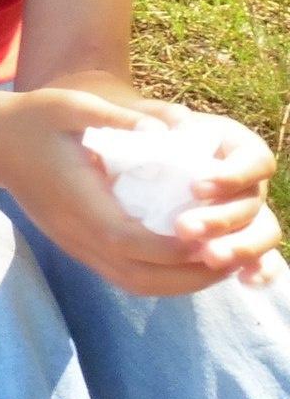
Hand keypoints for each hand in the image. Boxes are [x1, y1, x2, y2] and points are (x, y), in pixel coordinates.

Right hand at [5, 88, 278, 294]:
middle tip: (230, 258)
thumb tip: (162, 131)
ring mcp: (75, 243)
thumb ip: (114, 118)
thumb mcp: (70, 106)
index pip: (132, 242)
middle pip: (138, 277)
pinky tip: (184, 256)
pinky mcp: (76, 244)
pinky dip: (161, 276)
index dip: (175, 248)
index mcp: (78, 203)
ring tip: (216, 262)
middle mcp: (76, 233)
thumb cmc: (32, 119)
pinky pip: (124, 275)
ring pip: (132, 283)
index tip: (213, 237)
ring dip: (178, 282)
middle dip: (189, 277)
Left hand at [123, 98, 283, 285]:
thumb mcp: (144, 116)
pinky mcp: (237, 234)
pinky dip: (259, 269)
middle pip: (254, 203)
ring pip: (262, 232)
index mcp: (237, 145)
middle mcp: (249, 179)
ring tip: (209, 257)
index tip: (195, 187)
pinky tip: (246, 281)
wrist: (137, 150)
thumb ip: (147, 118)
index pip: (255, 160)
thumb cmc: (140, 127)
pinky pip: (260, 256)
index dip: (233, 176)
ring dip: (239, 248)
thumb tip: (153, 131)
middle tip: (184, 228)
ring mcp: (247, 209)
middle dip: (223, 219)